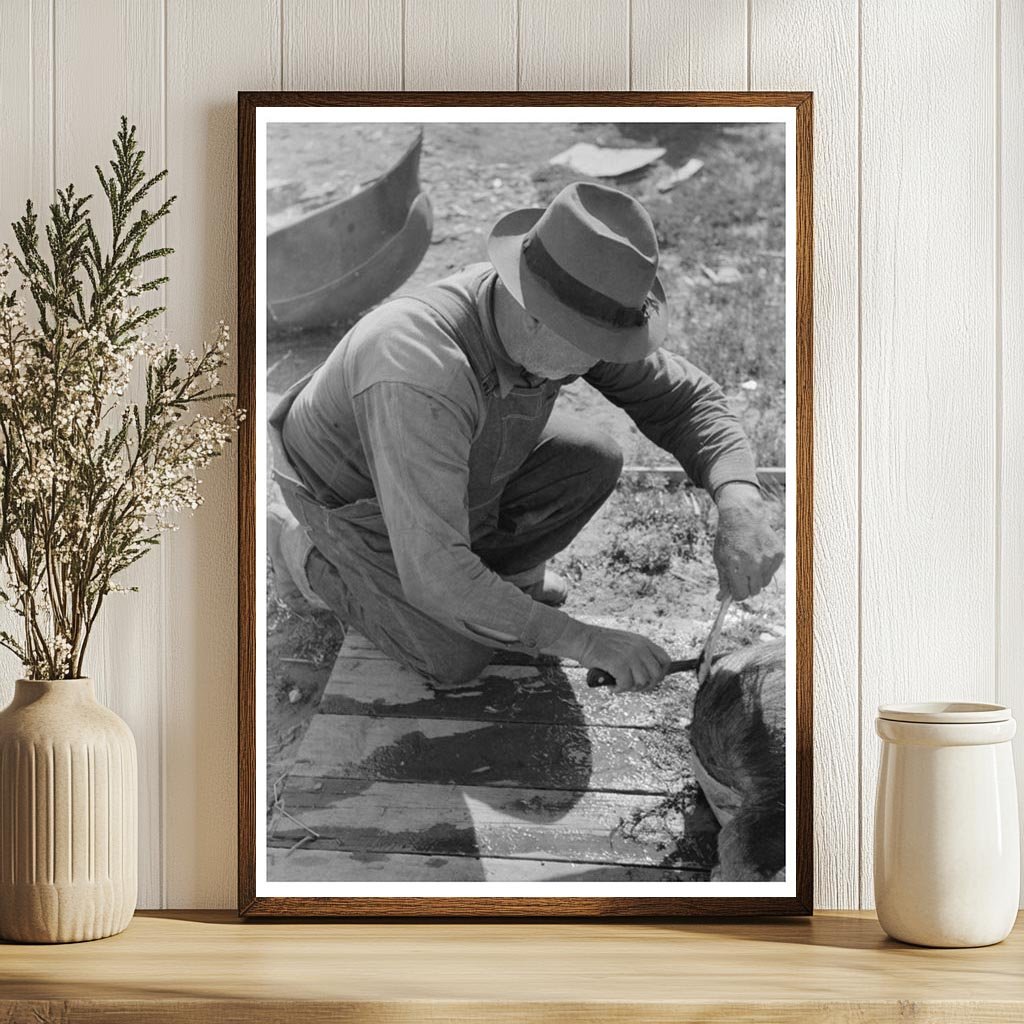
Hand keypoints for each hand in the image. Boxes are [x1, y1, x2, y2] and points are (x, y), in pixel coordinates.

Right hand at [574, 624, 671, 692]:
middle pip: (657, 675)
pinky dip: (618, 689)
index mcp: (643, 642)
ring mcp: (630, 655)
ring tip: (619, 684)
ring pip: (642, 682)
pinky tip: (611, 685)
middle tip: (631, 685)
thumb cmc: (600, 645)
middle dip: (645, 685)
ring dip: (630, 688)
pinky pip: (626, 685)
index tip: (649, 680)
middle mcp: (640, 648)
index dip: (660, 674)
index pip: (665, 661)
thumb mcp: (626, 643)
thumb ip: (639, 655)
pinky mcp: (618, 664)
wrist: (582, 639)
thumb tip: (649, 676)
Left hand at [713, 482, 783, 599]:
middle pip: (754, 591)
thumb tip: (721, 600)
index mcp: (736, 566)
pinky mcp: (778, 553)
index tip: (735, 590)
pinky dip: (765, 567)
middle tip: (741, 575)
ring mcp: (768, 558)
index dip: (737, 594)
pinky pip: (772, 571)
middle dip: (746, 586)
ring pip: (764, 582)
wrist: (743, 515)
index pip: (741, 595)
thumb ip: (723, 581)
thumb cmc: (728, 539)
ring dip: (756, 577)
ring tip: (749, 561)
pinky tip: (758, 553)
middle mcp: (753, 563)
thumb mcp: (719, 559)